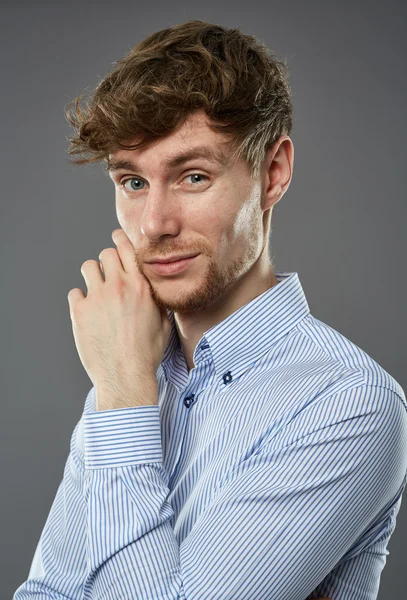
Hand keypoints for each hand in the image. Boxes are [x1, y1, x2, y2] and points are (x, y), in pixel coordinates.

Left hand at [67, 229, 170, 403]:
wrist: (126, 375)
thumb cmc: (147, 353)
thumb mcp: (163, 324)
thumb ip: (157, 303)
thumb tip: (155, 294)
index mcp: (140, 287)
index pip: (127, 249)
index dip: (120, 239)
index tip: (116, 236)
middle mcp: (118, 287)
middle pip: (105, 254)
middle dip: (106, 260)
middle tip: (106, 271)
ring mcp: (97, 298)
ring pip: (87, 267)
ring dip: (92, 275)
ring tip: (95, 290)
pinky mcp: (79, 312)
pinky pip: (75, 293)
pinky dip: (80, 300)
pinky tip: (87, 312)